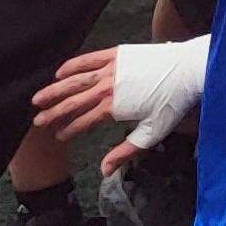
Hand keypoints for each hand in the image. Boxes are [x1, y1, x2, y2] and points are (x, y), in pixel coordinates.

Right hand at [30, 36, 207, 167]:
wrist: (188, 69)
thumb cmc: (172, 103)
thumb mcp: (152, 133)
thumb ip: (125, 151)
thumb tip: (104, 171)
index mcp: (113, 108)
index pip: (82, 122)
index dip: (69, 131)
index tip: (59, 137)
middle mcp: (107, 88)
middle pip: (72, 103)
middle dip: (52, 113)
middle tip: (37, 121)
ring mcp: (110, 69)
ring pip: (74, 81)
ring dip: (54, 90)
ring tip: (38, 98)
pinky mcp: (116, 54)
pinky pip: (88, 59)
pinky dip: (71, 65)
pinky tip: (59, 72)